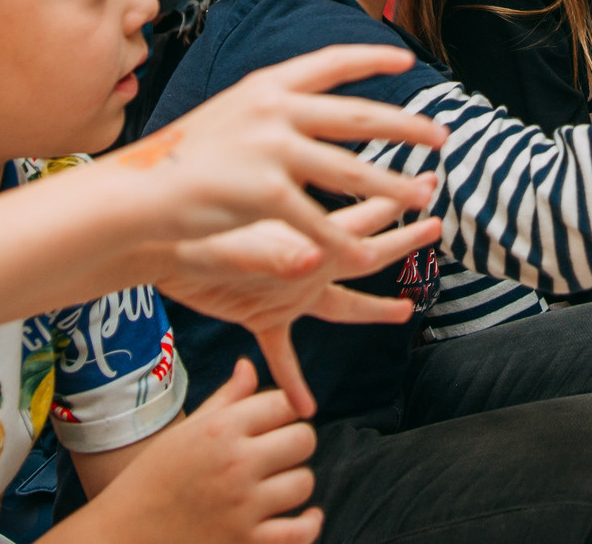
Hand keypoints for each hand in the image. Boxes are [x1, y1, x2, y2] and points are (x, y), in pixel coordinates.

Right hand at [81, 359, 320, 543]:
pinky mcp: (246, 543)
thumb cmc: (154, 477)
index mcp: (220, 430)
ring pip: (304, 483)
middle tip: (277, 453)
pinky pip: (300, 532)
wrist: (124, 532)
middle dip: (295, 443)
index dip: (283, 411)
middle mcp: (235, 464)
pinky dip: (310, 524)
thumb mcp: (185, 431)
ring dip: (294, 483)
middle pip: (303, 439)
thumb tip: (248, 365)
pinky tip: (307, 516)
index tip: (273, 423)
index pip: (284, 404)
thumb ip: (226, 399)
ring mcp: (243, 507)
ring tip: (274, 485)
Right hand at [109, 45, 444, 245]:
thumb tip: (315, 104)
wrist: (138, 190)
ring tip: (425, 194)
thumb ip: (274, 109)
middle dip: (406, 127)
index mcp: (267, 84)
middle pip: (358, 116)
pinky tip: (369, 255)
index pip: (330, 61)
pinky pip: (319, 222)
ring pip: (351, 172)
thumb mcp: (233, 114)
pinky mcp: (265, 193)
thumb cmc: (185, 156)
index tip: (405, 58)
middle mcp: (274, 109)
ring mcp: (271, 149)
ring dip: (394, 186)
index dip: (371, 56)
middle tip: (441, 136)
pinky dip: (346, 242)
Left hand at [154, 199, 441, 416]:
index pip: (363, 222)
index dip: (396, 207)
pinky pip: (283, 353)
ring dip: (370, 307)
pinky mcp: (259, 315)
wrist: (157, 252)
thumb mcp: (235, 250)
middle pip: (365, 257)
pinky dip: (290, 379)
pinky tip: (302, 406)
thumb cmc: (193, 238)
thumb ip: (276, 256)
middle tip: (434, 227)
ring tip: (401, 313)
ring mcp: (285, 293)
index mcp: (307, 241)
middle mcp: (305, 265)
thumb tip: (313, 259)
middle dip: (400, 243)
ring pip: (338, 304)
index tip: (427, 186)